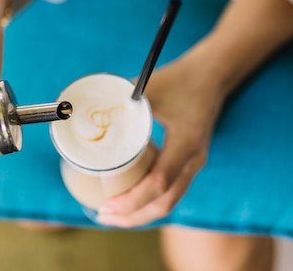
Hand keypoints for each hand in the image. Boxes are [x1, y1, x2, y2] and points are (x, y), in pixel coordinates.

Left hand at [96, 51, 226, 226]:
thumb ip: (118, 102)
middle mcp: (194, 159)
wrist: (212, 76)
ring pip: (169, 201)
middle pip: (164, 202)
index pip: (159, 182)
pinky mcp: (190, 163)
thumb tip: (80, 113)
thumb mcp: (147, 87)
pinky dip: (149, 202)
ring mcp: (194, 164)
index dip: (132, 199)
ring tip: (111, 215)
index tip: (107, 206)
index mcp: (185, 141)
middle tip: (102, 216)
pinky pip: (171, 192)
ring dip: (140, 213)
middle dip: (132, 216)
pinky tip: (129, 201)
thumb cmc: (179, 79)